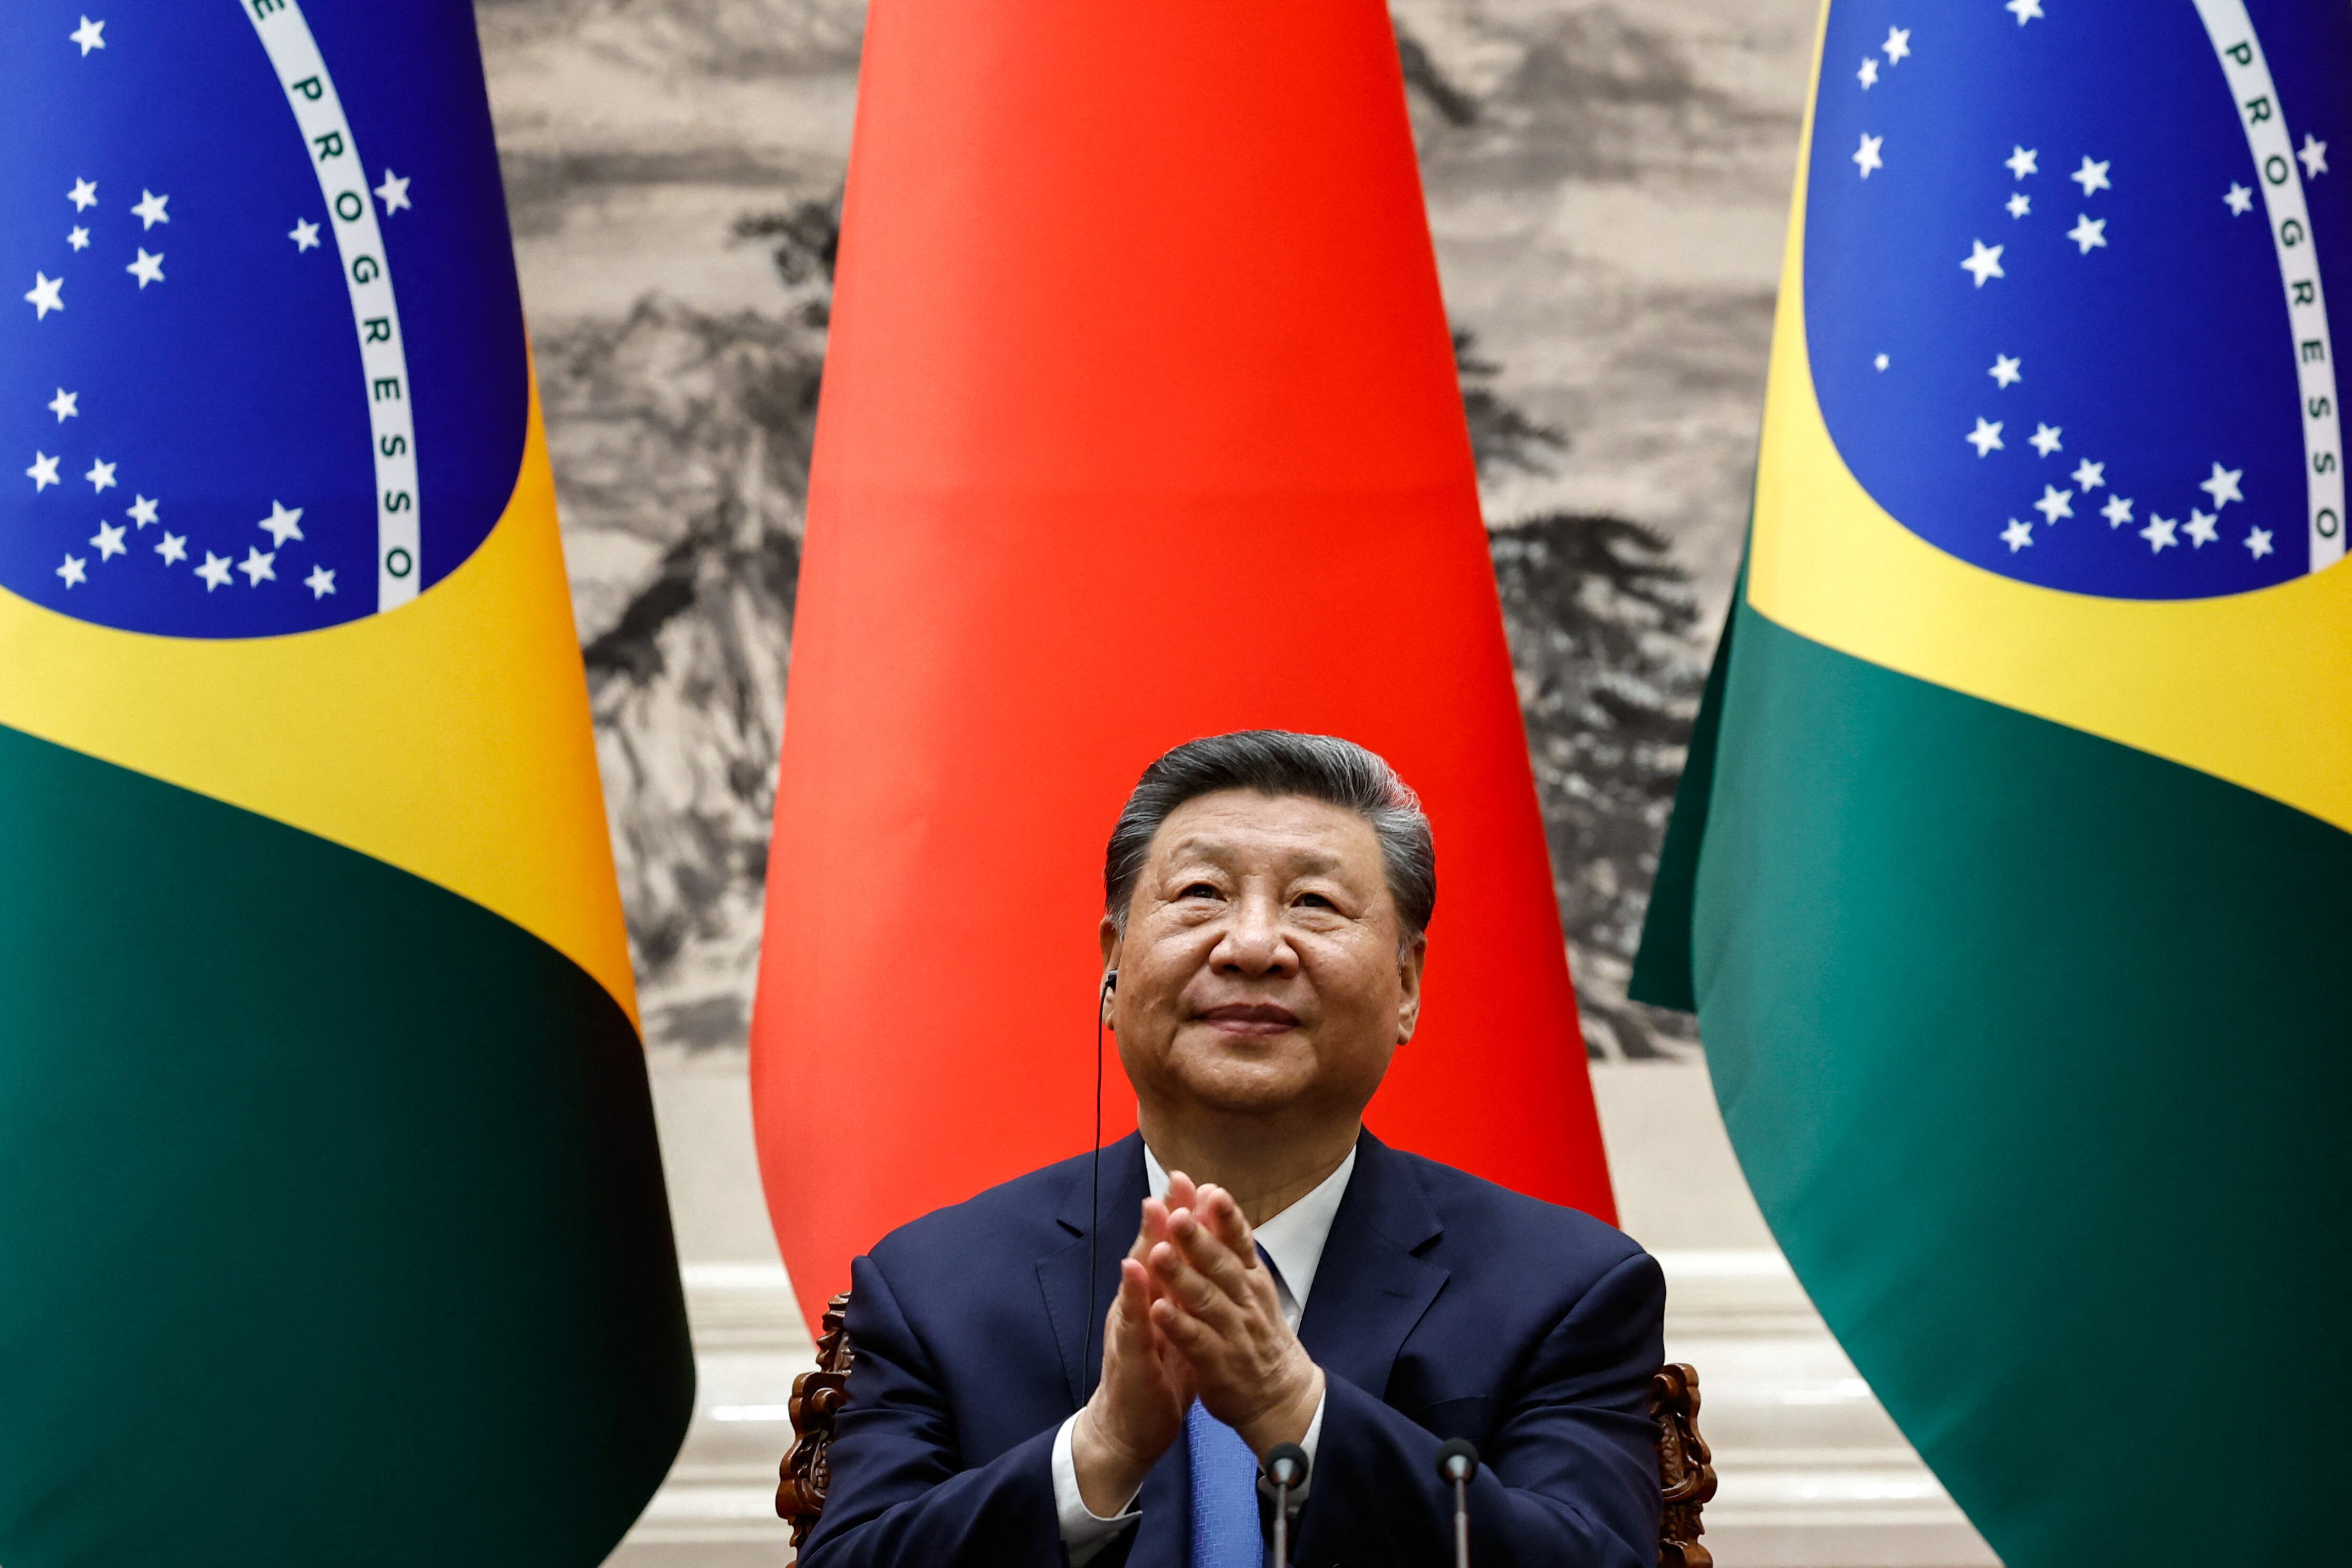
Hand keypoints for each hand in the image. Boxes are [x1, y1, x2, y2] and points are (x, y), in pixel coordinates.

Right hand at [1071, 1176, 1200, 1515]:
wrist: (1128, 1430)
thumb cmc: (1156, 1377)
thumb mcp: (1179, 1330)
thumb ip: (1187, 1296)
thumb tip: (1207, 1265)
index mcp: (1157, 1299)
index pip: (1172, 1251)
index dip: (1185, 1218)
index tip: (1200, 1181)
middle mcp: (1139, 1305)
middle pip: (1153, 1252)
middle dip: (1166, 1215)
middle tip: (1177, 1177)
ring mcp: (1129, 1326)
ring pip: (1137, 1277)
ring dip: (1145, 1241)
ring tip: (1154, 1208)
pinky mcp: (1125, 1353)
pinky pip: (1130, 1321)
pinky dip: (1132, 1294)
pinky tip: (1133, 1270)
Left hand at [1147, 1178, 1324, 1457]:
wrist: (1281, 1397)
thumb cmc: (1260, 1336)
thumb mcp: (1254, 1288)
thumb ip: (1232, 1249)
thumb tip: (1215, 1200)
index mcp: (1252, 1281)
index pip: (1240, 1243)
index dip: (1226, 1217)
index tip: (1211, 1189)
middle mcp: (1245, 1302)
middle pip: (1220, 1266)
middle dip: (1198, 1239)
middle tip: (1177, 1213)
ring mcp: (1232, 1333)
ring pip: (1205, 1300)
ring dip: (1181, 1276)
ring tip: (1159, 1254)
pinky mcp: (1217, 1364)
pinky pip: (1195, 1341)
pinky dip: (1177, 1325)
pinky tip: (1157, 1310)